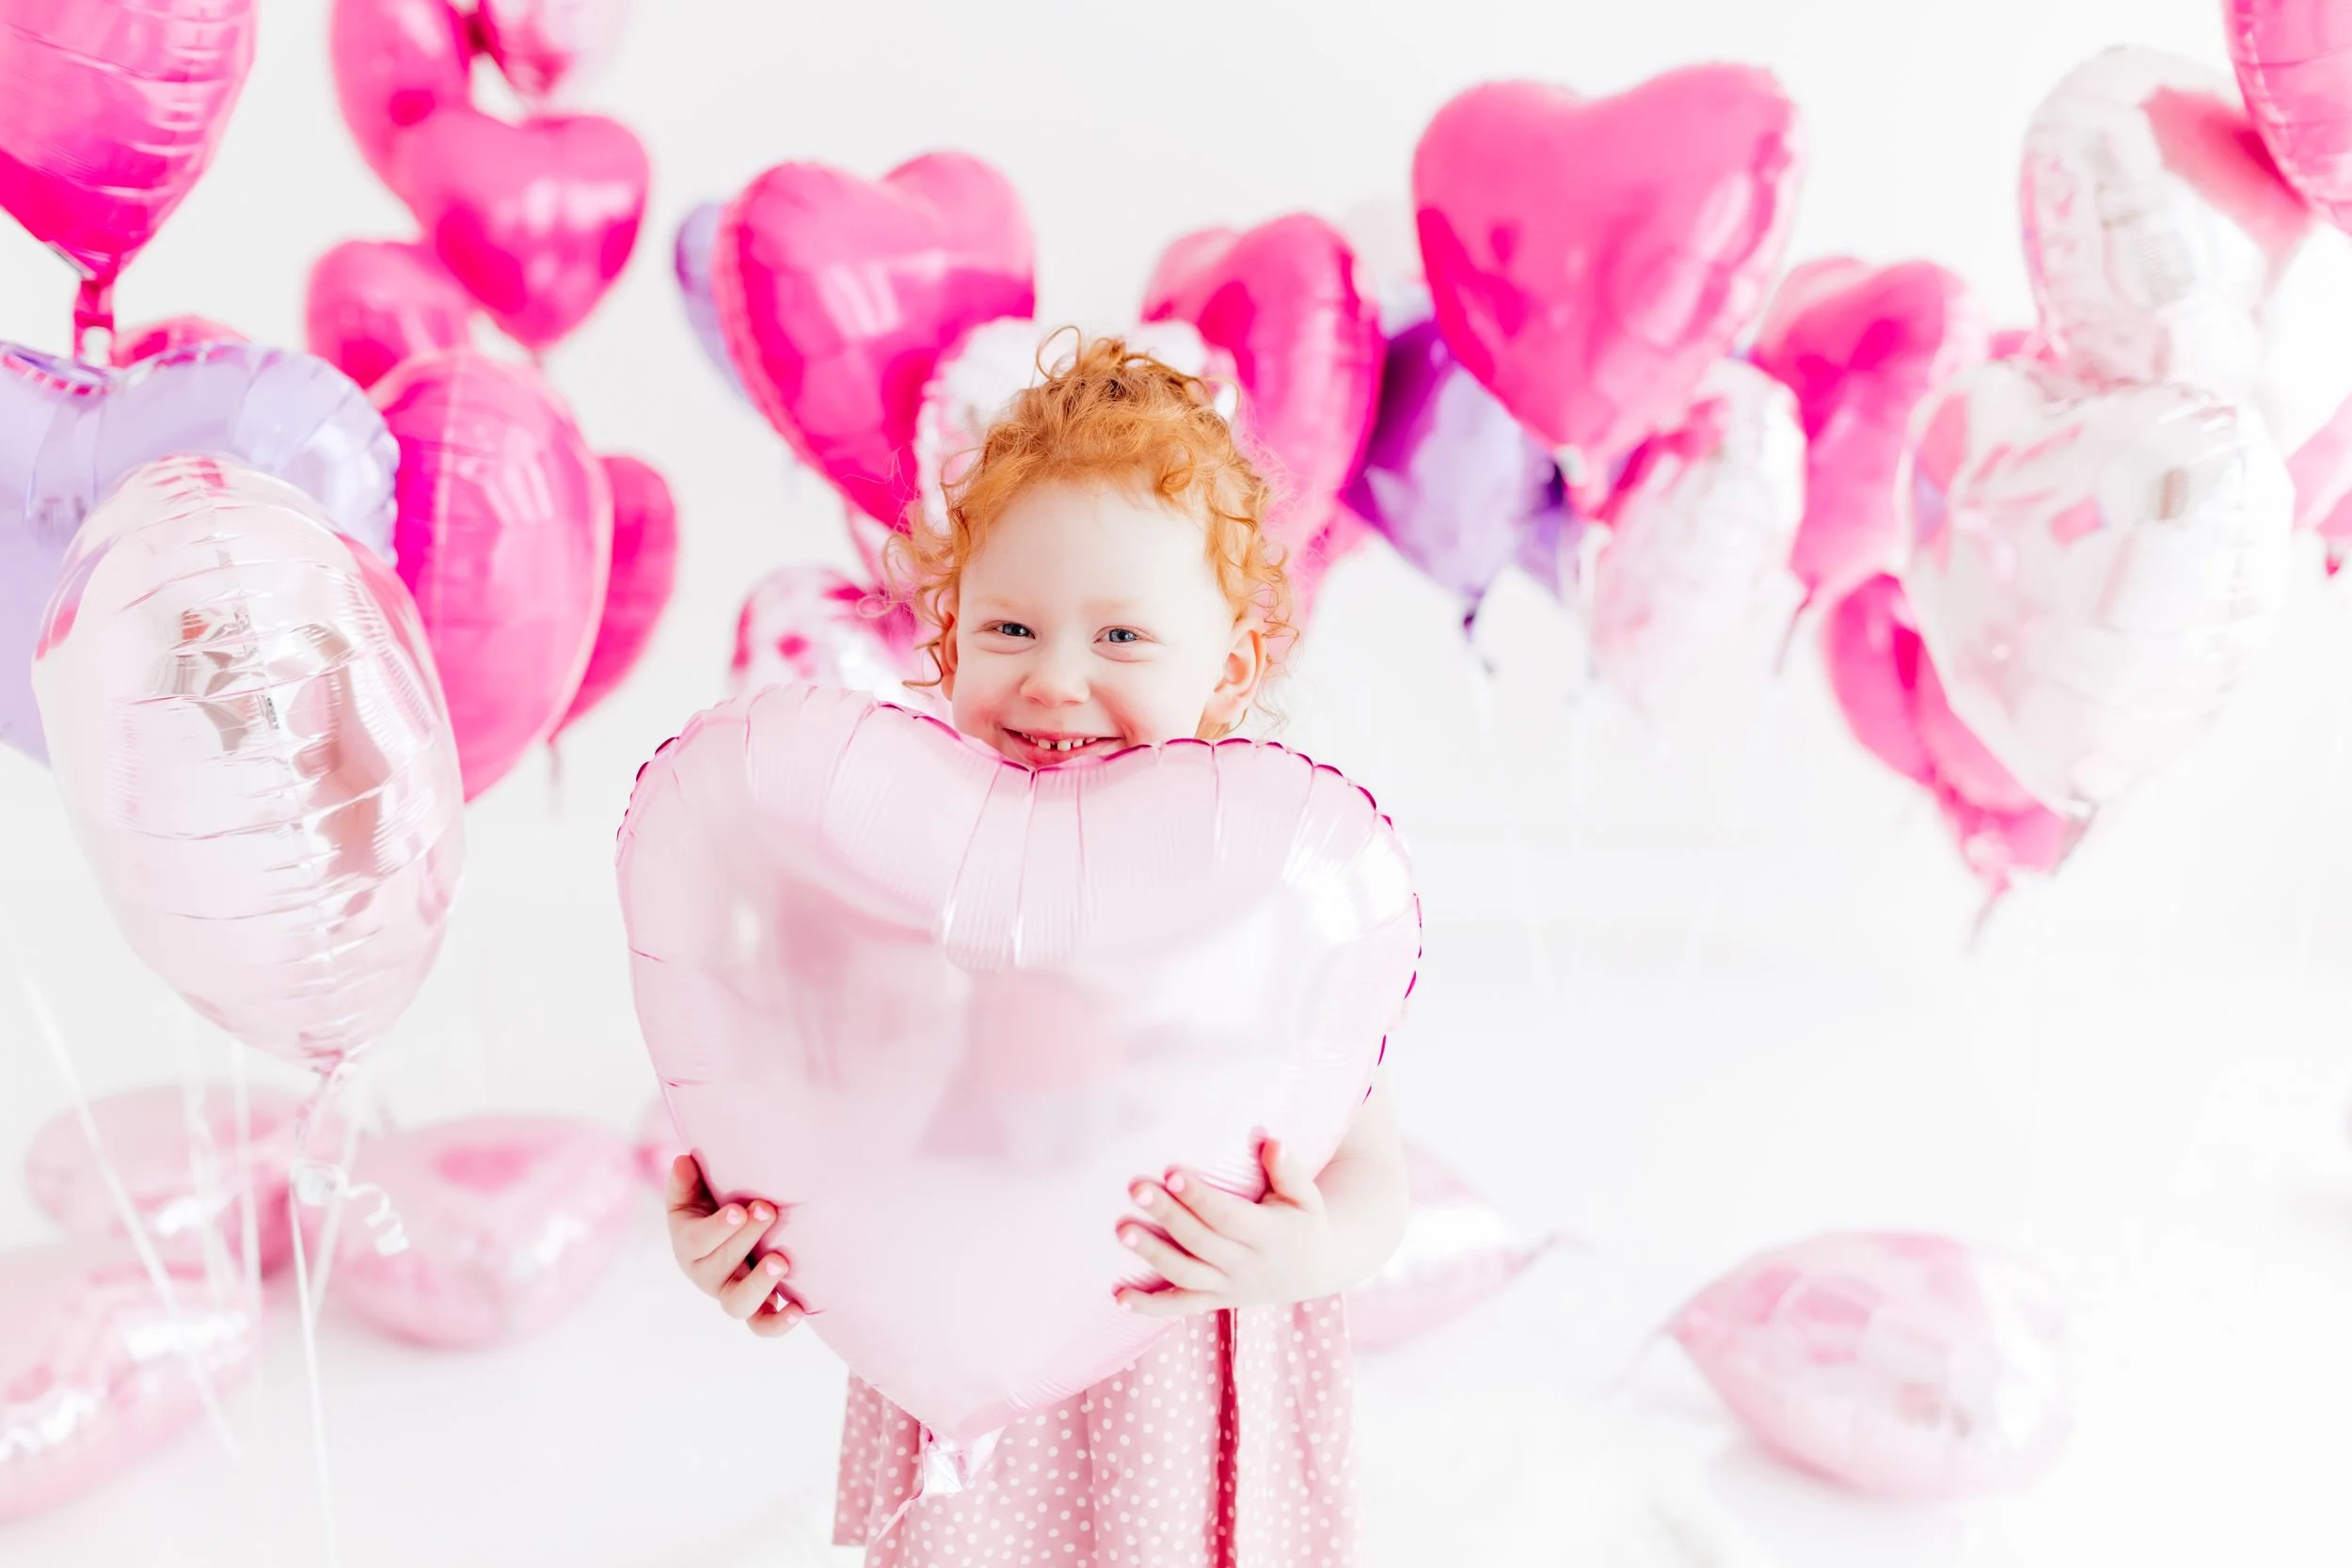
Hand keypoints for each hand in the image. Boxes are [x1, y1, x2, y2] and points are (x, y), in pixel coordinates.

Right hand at [664, 1154, 801, 1337]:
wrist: (728, 1237)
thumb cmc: (711, 1209)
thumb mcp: (693, 1194)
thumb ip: (686, 1181)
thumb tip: (684, 1162)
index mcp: (690, 1245)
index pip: (699, 1240)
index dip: (719, 1227)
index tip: (738, 1209)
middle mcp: (708, 1275)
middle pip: (720, 1267)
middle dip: (746, 1238)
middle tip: (768, 1210)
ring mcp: (731, 1293)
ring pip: (738, 1304)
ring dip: (761, 1284)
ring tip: (782, 1261)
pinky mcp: (756, 1307)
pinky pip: (762, 1325)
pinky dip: (778, 1323)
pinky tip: (799, 1309)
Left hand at [1112, 1138, 1339, 1316]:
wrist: (1314, 1270)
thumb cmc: (1303, 1221)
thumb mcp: (1307, 1196)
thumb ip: (1290, 1171)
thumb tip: (1272, 1143)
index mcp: (1268, 1236)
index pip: (1228, 1217)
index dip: (1200, 1197)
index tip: (1172, 1173)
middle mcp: (1246, 1265)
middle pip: (1200, 1242)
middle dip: (1168, 1216)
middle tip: (1137, 1189)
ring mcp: (1228, 1287)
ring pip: (1185, 1275)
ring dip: (1152, 1255)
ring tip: (1123, 1231)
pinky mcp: (1215, 1300)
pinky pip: (1180, 1307)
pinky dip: (1149, 1305)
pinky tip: (1119, 1296)